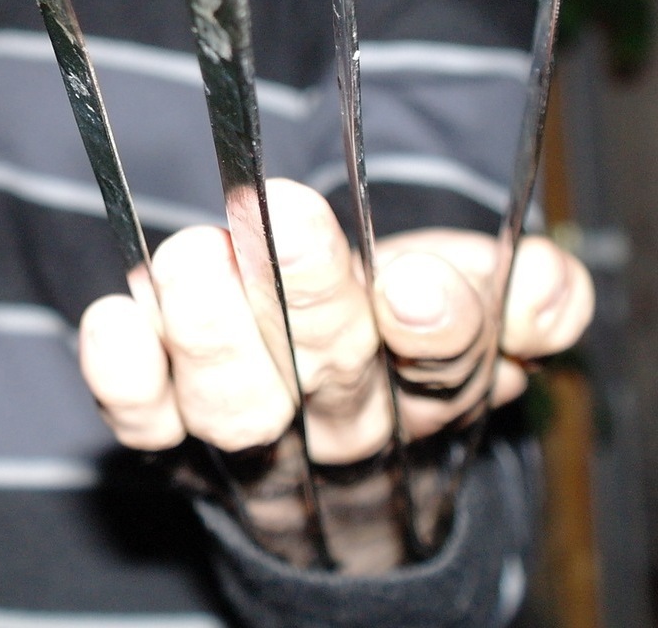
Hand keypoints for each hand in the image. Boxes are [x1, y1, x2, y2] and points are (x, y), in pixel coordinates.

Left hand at [79, 178, 593, 462]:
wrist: (337, 451)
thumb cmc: (404, 329)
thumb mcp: (481, 300)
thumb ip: (531, 294)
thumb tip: (548, 285)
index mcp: (430, 385)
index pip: (445, 366)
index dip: (434, 327)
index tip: (415, 279)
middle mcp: (344, 421)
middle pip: (334, 372)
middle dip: (308, 297)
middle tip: (282, 216)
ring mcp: (255, 436)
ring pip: (236, 405)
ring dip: (211, 330)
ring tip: (193, 256)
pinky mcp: (173, 440)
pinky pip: (145, 425)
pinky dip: (123, 378)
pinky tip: (119, 315)